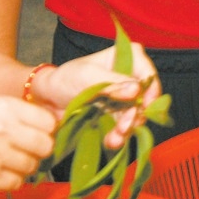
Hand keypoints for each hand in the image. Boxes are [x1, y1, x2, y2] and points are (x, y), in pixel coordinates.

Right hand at [0, 96, 55, 191]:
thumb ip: (14, 114)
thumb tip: (47, 124)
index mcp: (3, 107)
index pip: (48, 122)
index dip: (46, 130)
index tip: (39, 134)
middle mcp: (2, 130)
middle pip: (45, 146)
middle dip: (38, 150)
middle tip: (24, 151)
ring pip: (32, 166)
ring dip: (23, 167)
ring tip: (3, 161)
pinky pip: (16, 183)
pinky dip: (9, 181)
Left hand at [35, 42, 160, 149]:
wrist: (47, 100)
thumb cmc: (65, 79)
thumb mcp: (87, 77)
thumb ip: (113, 83)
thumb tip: (137, 90)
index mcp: (123, 58)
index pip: (147, 73)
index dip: (151, 90)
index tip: (145, 106)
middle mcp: (126, 77)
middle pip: (143, 99)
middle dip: (135, 116)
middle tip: (124, 127)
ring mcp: (121, 97)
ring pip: (134, 116)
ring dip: (127, 129)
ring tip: (116, 138)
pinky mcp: (114, 115)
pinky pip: (122, 127)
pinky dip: (118, 136)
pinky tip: (111, 141)